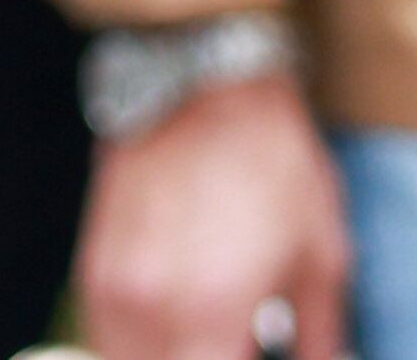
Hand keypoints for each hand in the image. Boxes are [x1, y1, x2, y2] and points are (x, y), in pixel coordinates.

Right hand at [76, 74, 351, 358]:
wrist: (199, 84)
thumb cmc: (272, 163)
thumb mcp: (323, 257)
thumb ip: (319, 336)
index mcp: (207, 309)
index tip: (248, 348)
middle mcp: (145, 301)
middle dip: (200, 356)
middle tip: (230, 339)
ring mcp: (109, 280)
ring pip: (122, 355)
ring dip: (161, 352)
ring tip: (206, 331)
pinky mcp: (92, 258)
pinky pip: (106, 327)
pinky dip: (137, 338)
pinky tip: (175, 318)